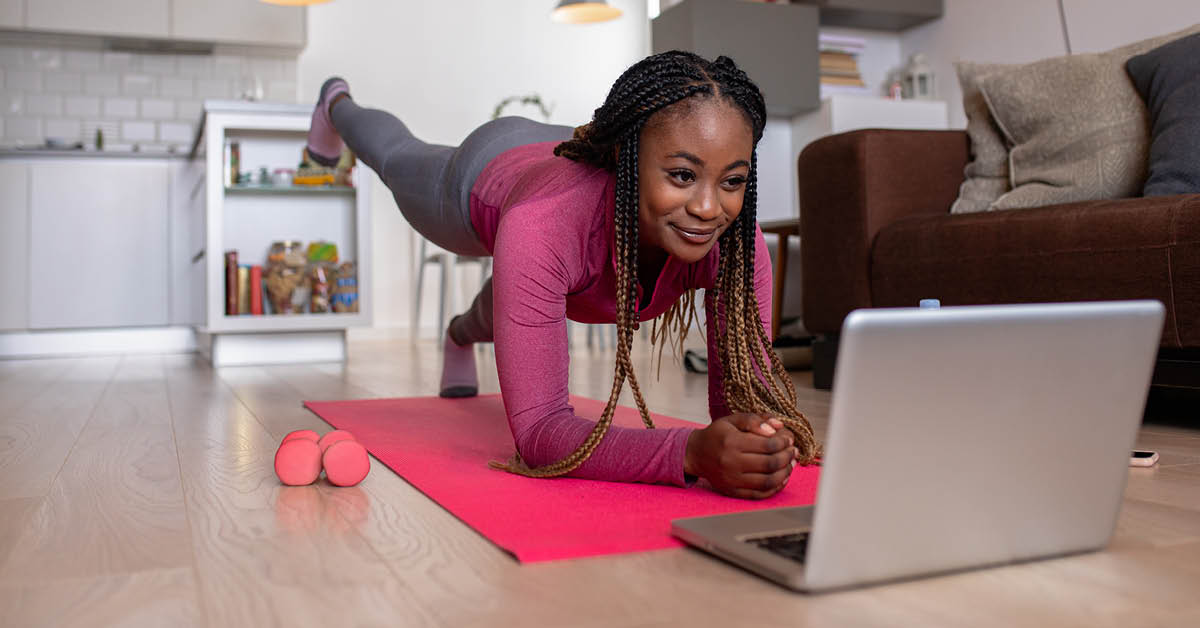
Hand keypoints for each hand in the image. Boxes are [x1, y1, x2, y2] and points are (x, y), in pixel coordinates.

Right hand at [684, 413, 798, 499]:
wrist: (696, 454)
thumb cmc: (717, 435)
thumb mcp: (732, 420)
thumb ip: (755, 420)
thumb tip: (778, 426)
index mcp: (732, 442)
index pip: (767, 445)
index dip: (783, 442)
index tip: (789, 439)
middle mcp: (731, 462)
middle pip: (770, 463)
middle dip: (787, 457)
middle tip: (793, 451)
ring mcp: (731, 479)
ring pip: (768, 481)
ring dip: (785, 473)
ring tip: (790, 464)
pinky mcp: (732, 491)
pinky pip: (759, 494)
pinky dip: (775, 488)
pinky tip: (781, 478)